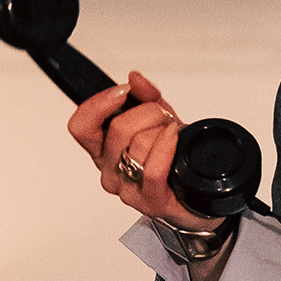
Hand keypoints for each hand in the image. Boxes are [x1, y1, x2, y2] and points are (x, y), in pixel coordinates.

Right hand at [68, 70, 230, 269]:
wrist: (199, 191)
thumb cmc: (174, 159)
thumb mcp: (160, 118)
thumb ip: (146, 97)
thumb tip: (135, 79)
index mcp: (103, 149)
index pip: (81, 126)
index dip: (98, 104)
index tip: (122, 91)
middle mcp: (109, 170)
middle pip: (117, 129)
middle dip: (147, 112)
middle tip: (162, 115)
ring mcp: (127, 189)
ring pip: (138, 145)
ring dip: (162, 131)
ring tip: (173, 133)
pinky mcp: (149, 202)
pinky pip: (153, 169)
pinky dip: (166, 147)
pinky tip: (174, 138)